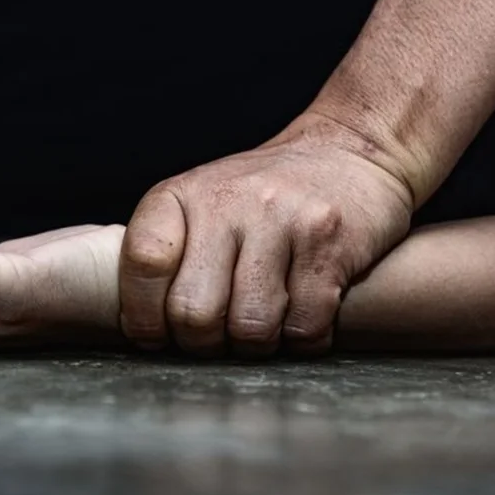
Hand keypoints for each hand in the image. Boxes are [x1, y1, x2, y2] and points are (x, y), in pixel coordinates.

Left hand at [119, 112, 413, 357]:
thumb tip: (142, 334)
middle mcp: (227, 201)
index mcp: (181, 194)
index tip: (159, 334)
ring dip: (258, 344)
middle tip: (220, 336)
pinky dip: (304, 338)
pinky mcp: (329, 242)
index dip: (145, 315)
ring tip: (265, 322)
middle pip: (195, 312)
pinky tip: (305, 314)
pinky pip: (305, 326)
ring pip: (252, 328)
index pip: (144, 262)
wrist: (351, 150)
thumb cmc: (265, 196)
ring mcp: (281, 218)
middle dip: (205, 344)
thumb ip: (168, 256)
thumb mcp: (203, 204)